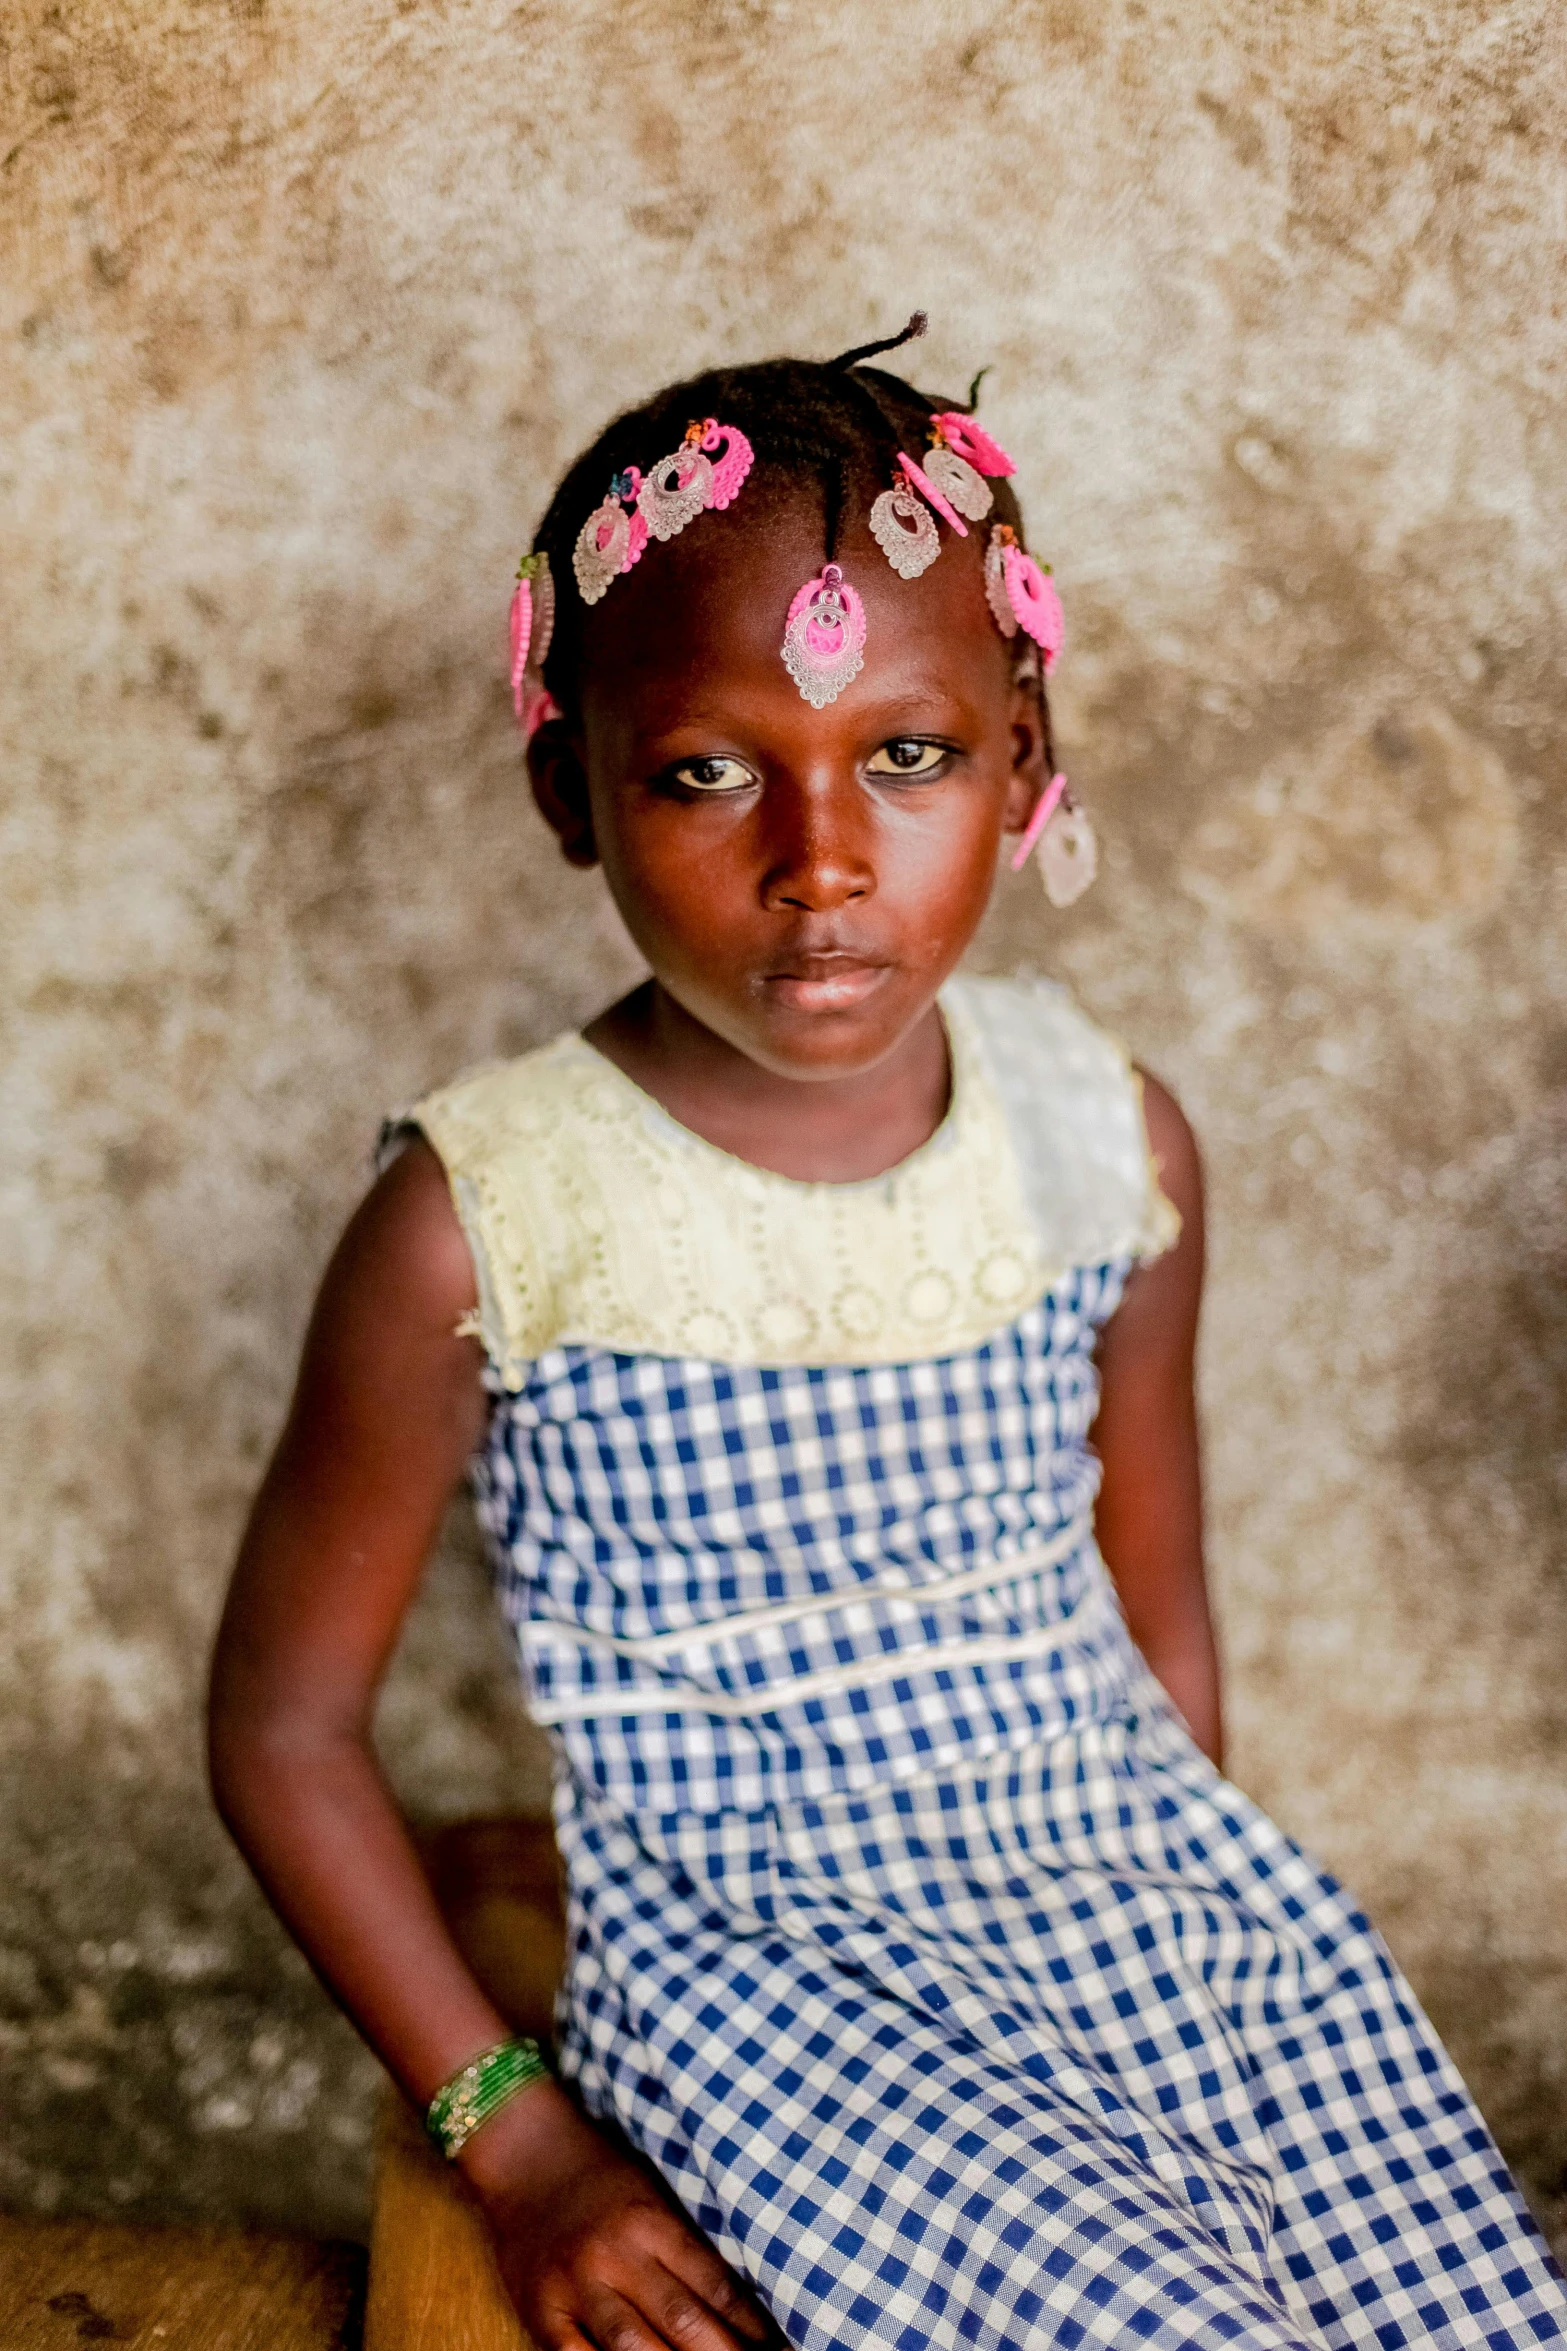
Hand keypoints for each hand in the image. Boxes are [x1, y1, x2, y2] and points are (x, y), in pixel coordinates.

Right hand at [462, 2079, 775, 2350]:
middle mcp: (617, 2254)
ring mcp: (577, 2285)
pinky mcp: (540, 2309)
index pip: (713, 2284)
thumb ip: (683, 2249)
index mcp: (652, 2221)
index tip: (779, 2348)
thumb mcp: (650, 2196)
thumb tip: (732, 2306)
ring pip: (632, 2346)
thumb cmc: (599, 2175)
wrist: (523, 2153)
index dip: (749, 2324)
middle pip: (680, 2320)